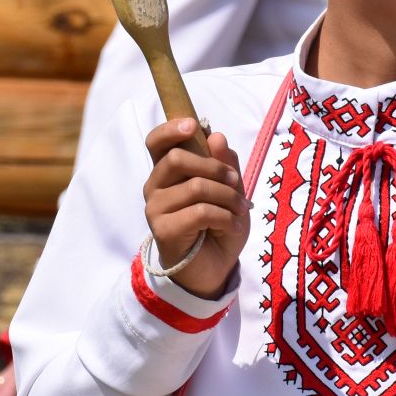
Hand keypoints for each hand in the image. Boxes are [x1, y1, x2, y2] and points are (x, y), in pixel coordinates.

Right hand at [142, 118, 248, 299]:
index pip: (156, 142)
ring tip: (240, 211)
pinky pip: (201, 212)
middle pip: (177, 158)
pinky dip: (226, 218)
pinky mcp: (163, 230)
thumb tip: (216, 136)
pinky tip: (231, 227)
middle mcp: (155, 187)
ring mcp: (156, 209)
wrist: (213, 269)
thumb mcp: (230, 190)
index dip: (171, 129)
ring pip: (196, 187)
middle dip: (216, 168)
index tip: (193, 126)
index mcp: (168, 172)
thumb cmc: (218, 226)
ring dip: (228, 198)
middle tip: (236, 184)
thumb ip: (224, 163)